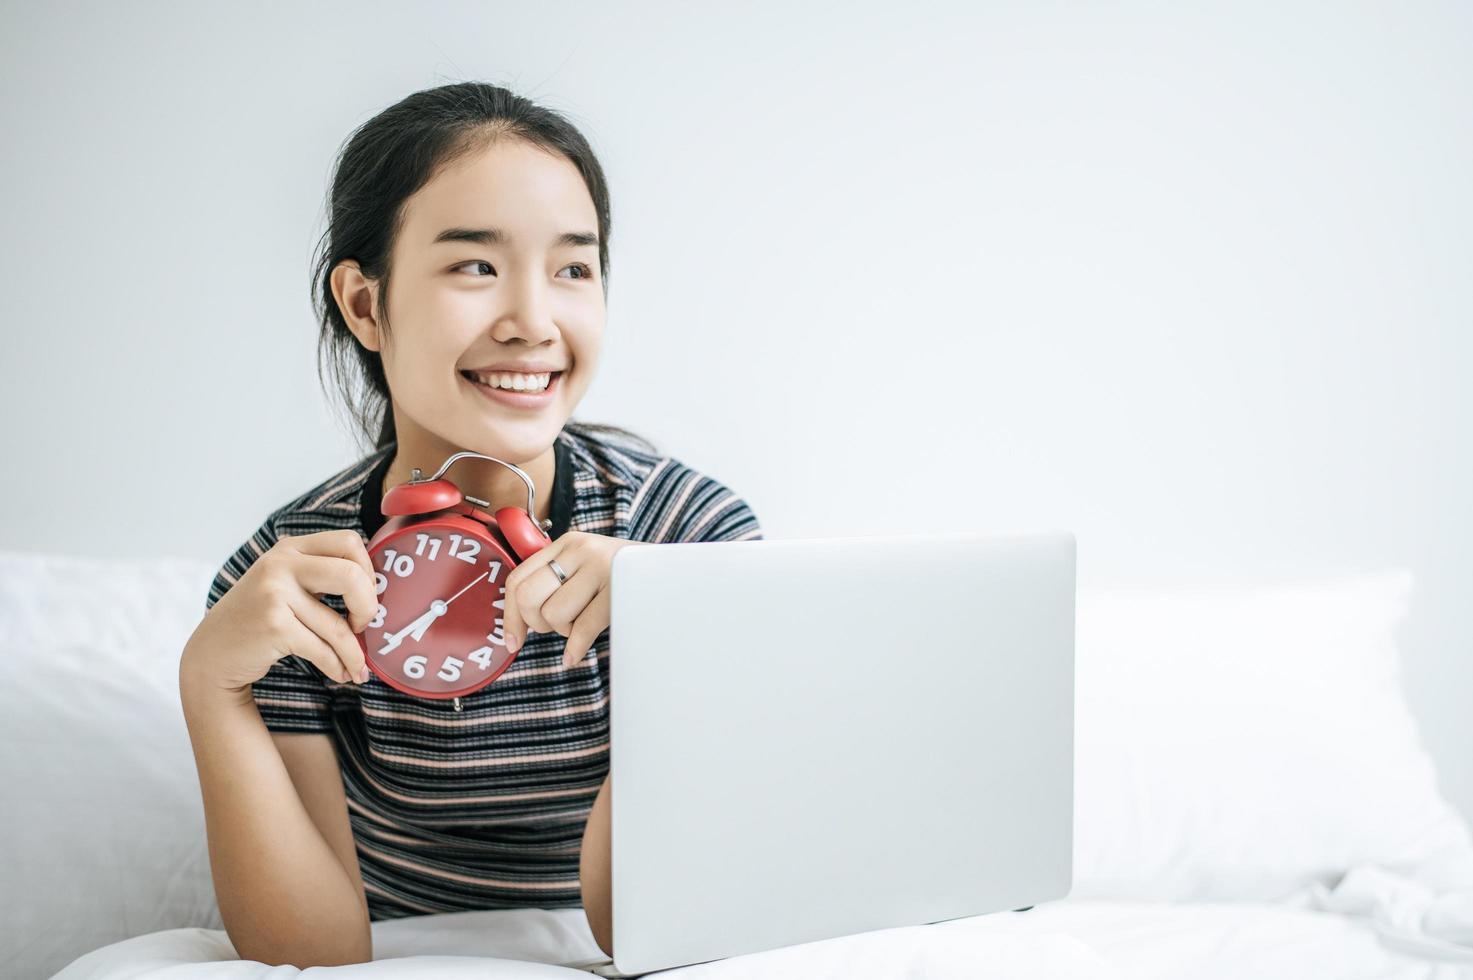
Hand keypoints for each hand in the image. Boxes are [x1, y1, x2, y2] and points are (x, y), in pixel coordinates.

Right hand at [183, 529, 378, 697]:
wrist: (212, 654)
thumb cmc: (260, 618)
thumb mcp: (285, 582)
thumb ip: (321, 575)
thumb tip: (379, 590)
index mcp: (291, 548)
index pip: (349, 542)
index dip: (368, 571)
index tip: (363, 597)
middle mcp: (281, 564)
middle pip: (351, 575)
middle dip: (369, 607)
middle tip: (363, 626)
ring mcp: (274, 593)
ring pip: (338, 626)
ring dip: (354, 654)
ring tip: (357, 668)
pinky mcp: (273, 625)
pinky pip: (322, 648)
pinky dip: (337, 666)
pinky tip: (341, 674)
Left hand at [501, 531, 642, 668]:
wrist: (674, 570)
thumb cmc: (625, 575)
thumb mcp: (588, 565)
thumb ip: (557, 579)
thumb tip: (519, 619)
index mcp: (566, 543)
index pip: (518, 578)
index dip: (510, 614)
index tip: (513, 640)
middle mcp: (579, 550)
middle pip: (528, 596)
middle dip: (535, 623)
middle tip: (554, 629)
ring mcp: (600, 567)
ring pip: (554, 614)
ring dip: (563, 631)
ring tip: (581, 625)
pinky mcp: (618, 589)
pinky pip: (583, 627)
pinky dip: (574, 648)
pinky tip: (574, 655)